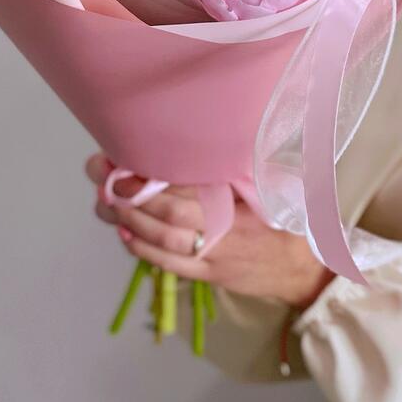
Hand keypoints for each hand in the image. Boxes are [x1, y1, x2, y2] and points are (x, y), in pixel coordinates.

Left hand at [86, 151, 334, 308]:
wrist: (303, 266)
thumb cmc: (286, 213)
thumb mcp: (270, 178)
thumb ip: (239, 160)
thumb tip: (207, 127)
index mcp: (240, 198)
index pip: (187, 185)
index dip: (152, 174)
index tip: (124, 157)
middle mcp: (224, 228)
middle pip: (167, 212)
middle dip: (129, 192)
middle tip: (98, 171)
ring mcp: (215, 255)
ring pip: (163, 240)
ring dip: (129, 220)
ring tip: (103, 200)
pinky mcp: (209, 275)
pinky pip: (170, 264)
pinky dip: (144, 249)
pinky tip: (124, 233)